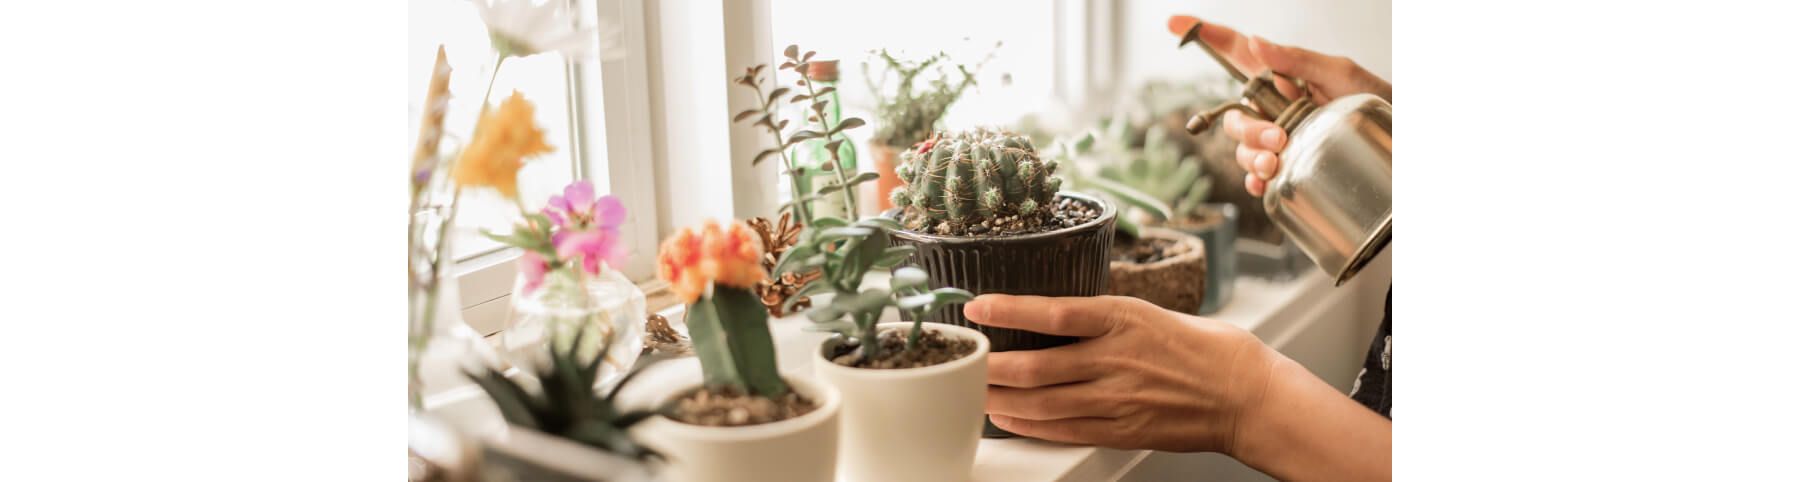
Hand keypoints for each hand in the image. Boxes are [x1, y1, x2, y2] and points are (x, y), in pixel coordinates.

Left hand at [963, 294, 1279, 452]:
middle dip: (991, 367)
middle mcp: (1116, 358)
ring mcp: (1117, 398)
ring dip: (1000, 400)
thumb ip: (1102, 317)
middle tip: (964, 360)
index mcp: (1124, 318)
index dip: (1009, 310)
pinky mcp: (1121, 430)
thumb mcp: (1150, 313)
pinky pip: (1062, 430)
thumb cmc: (1204, 348)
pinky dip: (1028, 425)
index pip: (1054, 313)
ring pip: (1042, 403)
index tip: (977, 307)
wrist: (1245, 394)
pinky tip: (1008, 419)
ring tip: (974, 392)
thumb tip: (1053, 316)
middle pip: (1036, 367)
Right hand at [1166, 16, 1391, 195]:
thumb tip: (1256, 43)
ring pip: (1242, 148)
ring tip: (1277, 163)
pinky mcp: (1288, 166)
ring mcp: (1280, 138)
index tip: (1175, 23)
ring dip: (1252, 157)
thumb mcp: (1342, 73)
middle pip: (1234, 113)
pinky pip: (1256, 177)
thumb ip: (1297, 60)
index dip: (1205, 36)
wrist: (1402, 146)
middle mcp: (1275, 107)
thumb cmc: (1379, 102)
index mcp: (1283, 76)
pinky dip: (1257, 182)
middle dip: (1247, 128)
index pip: (1235, 51)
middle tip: (1276, 138)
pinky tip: (1267, 184)